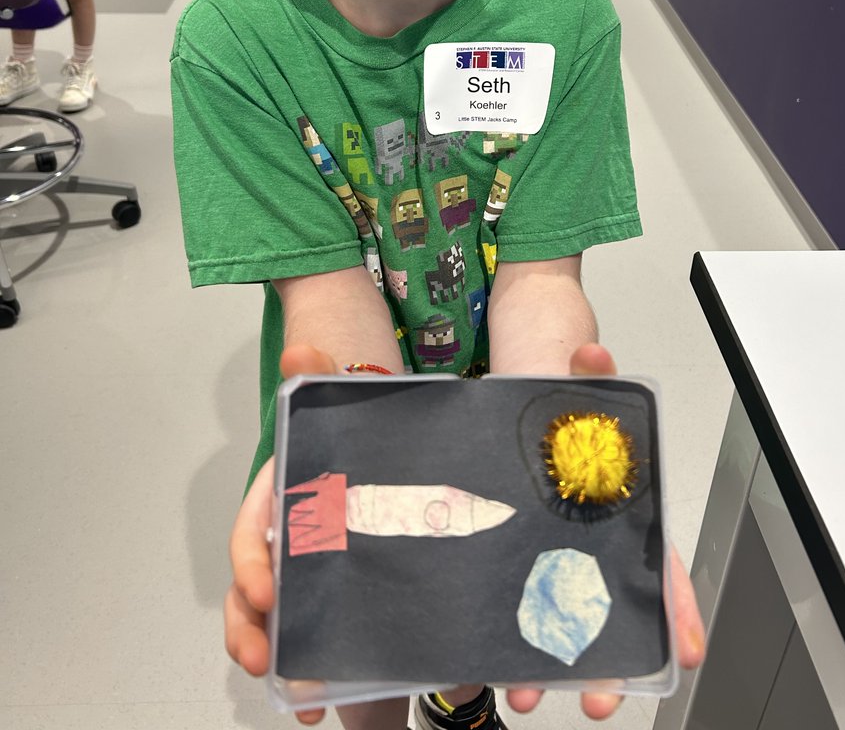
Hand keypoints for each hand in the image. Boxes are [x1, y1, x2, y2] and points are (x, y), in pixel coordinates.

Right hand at [225, 342, 337, 724]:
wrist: (396, 469)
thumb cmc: (359, 442)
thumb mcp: (344, 408)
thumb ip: (322, 376)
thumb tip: (301, 349)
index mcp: (281, 505)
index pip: (248, 539)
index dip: (250, 567)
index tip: (266, 591)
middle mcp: (287, 547)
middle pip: (251, 598)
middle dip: (250, 632)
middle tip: (265, 659)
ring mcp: (309, 579)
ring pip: (275, 628)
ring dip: (279, 661)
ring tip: (303, 695)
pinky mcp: (338, 604)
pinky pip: (316, 642)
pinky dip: (318, 675)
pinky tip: (332, 699)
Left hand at [505, 343, 705, 720]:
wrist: (511, 404)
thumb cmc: (556, 404)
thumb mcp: (574, 382)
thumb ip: (588, 369)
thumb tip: (590, 350)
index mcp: (624, 511)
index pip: (661, 565)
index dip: (677, 608)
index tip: (686, 650)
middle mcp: (593, 543)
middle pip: (612, 613)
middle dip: (607, 662)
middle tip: (597, 698)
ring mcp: (553, 557)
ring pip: (563, 623)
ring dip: (550, 665)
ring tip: (527, 694)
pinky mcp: (513, 562)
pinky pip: (517, 611)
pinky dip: (505, 643)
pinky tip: (487, 668)